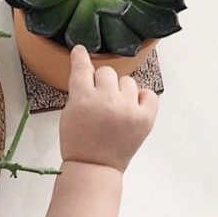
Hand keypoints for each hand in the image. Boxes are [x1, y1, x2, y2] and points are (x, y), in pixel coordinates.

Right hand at [59, 45, 158, 172]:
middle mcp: (107, 101)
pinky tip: (131, 107)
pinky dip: (141, 98)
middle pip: (108, 72)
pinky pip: (148, 94)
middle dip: (102, 82)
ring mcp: (128, 109)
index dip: (81, 57)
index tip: (81, 50)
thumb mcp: (69, 113)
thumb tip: (91, 74)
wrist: (94, 166)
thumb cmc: (78, 142)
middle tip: (100, 98)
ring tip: (115, 108)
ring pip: (128, 81)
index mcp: (83, 99)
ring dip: (121, 91)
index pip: (83, 68)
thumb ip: (79, 92)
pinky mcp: (144, 118)